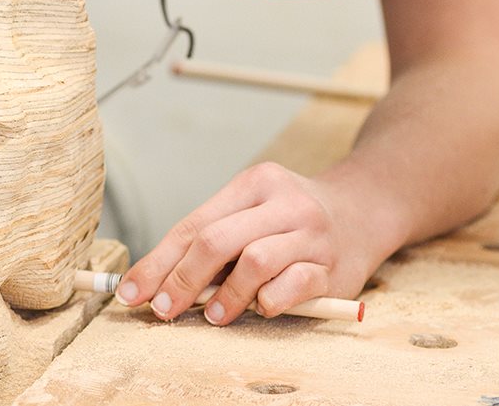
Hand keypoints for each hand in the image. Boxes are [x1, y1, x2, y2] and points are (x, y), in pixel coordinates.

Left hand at [114, 162, 381, 324]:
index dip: (158, 263)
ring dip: (227, 295)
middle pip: (217, 240)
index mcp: (253, 184)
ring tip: (214, 314)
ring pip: (255, 261)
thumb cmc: (291, 219)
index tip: (132, 292)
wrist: (365, 211)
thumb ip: (213, 240)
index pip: (193, 226)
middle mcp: (284, 203)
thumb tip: (157, 282)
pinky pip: (295, 286)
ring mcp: (312, 234)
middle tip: (164, 310)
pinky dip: (271, 301)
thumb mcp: (251, 213)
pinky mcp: (335, 267)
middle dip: (182, 280)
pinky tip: (262, 308)